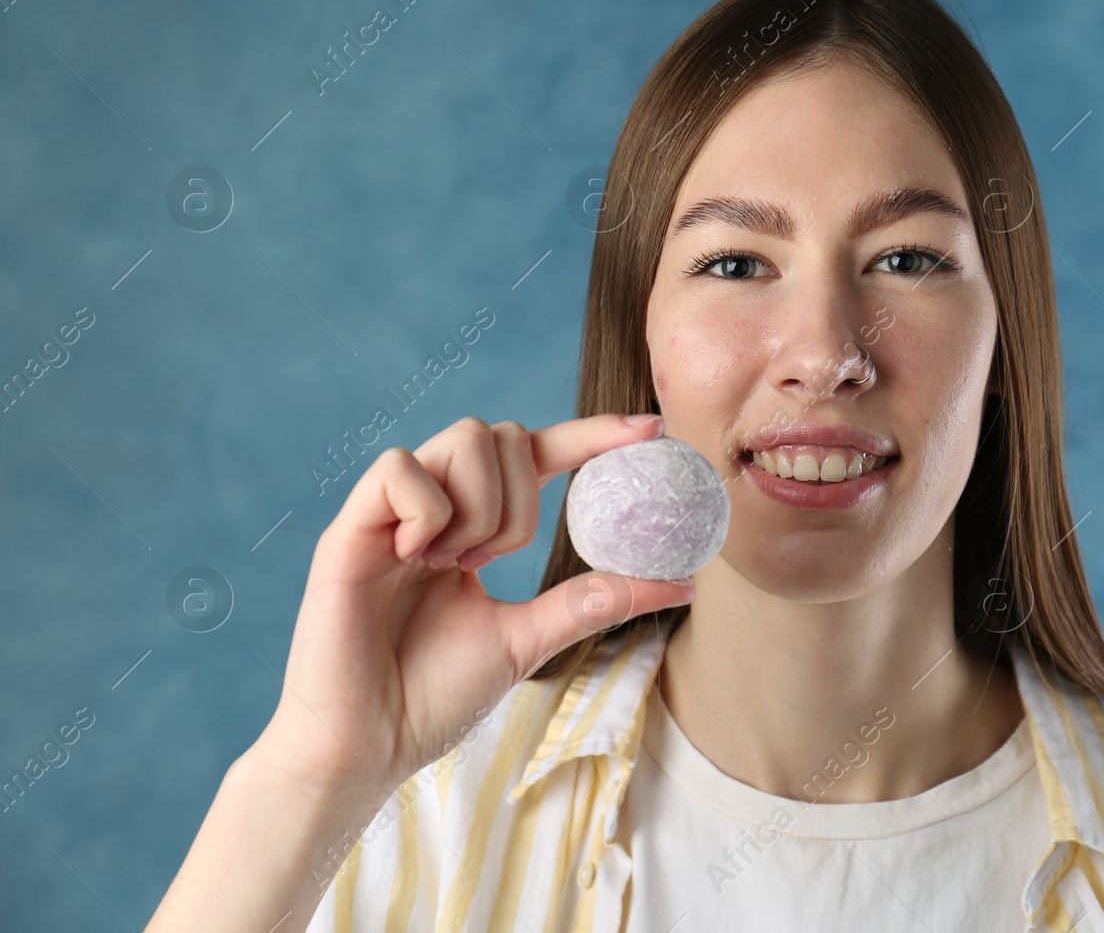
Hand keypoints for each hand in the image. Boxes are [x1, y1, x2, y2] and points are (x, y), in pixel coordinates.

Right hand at [251, 413, 692, 799]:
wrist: (367, 746)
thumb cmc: (434, 697)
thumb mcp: (530, 638)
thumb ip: (595, 600)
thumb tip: (681, 582)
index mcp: (472, 528)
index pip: (538, 456)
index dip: (592, 435)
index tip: (651, 430)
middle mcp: (433, 508)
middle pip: (503, 433)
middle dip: (523, 498)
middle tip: (496, 562)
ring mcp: (390, 513)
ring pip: (462, 437)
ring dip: (481, 506)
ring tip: (454, 567)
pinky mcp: (349, 527)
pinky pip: (400, 468)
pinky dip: (428, 510)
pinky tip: (417, 560)